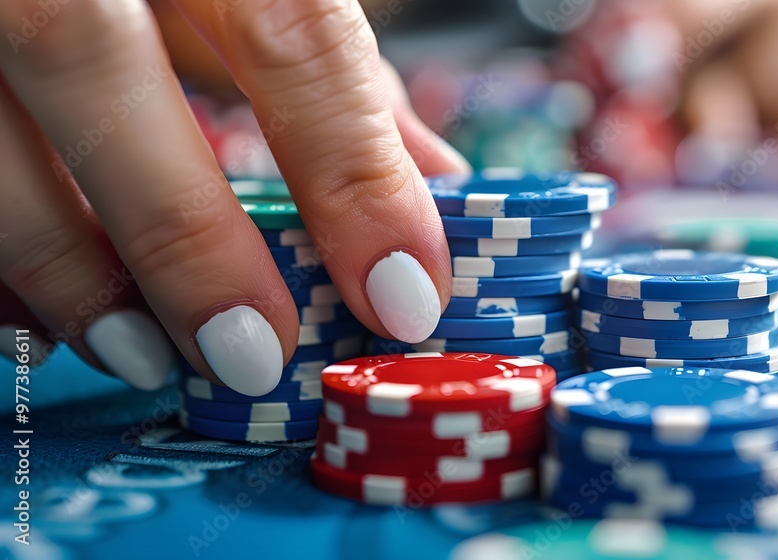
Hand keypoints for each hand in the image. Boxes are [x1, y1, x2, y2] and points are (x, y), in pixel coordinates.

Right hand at [0, 0, 467, 394]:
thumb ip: (333, 75)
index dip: (353, 174)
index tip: (404, 295)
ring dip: (62, 260)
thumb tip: (429, 180)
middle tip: (254, 353)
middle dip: (183, 232)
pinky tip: (42, 312)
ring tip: (145, 352)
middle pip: (96, 61)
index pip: (291, 32)